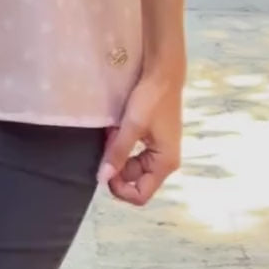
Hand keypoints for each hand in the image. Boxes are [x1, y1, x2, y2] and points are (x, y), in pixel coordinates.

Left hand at [98, 66, 182, 205]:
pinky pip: (133, 151)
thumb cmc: (152, 99)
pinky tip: (116, 129)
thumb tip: (103, 178)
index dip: (120, 189)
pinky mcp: (153, 139)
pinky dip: (122, 143)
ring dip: (118, 153)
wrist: (163, 73)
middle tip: (107, 144)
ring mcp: (159, 150)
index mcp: (165, 163)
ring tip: (112, 133)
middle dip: (116, 166)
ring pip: (131, 165)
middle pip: (134, 180)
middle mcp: (165, 161)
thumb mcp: (132, 126)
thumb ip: (118, 153)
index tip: (105, 171)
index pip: (141, 195)